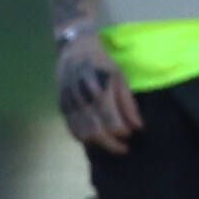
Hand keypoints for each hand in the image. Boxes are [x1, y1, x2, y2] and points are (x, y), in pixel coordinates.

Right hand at [55, 32, 142, 153]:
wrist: (74, 50)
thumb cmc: (102, 62)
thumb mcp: (120, 77)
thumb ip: (128, 103)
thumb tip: (138, 126)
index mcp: (100, 90)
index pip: (112, 122)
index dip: (123, 133)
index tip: (132, 135)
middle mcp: (83, 99)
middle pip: (96, 131)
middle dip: (111, 144)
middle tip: (123, 149)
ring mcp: (69, 103)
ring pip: (82, 133)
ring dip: (97, 143)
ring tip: (109, 145)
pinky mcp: (61, 105)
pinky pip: (70, 127)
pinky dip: (82, 137)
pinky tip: (93, 139)